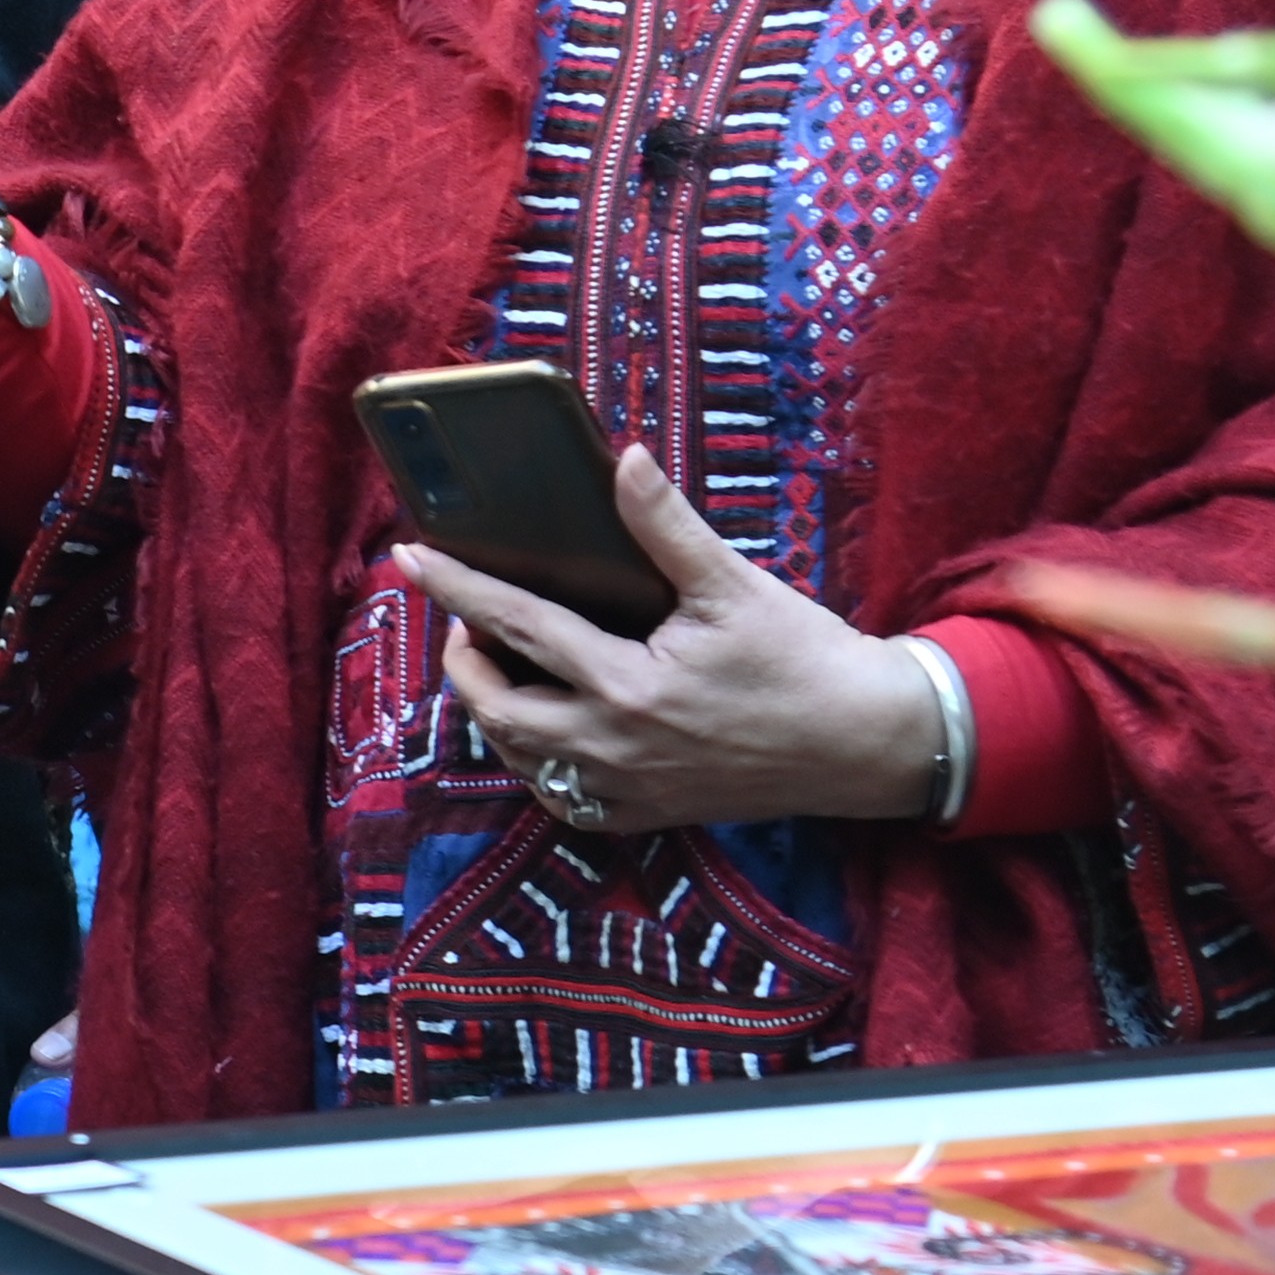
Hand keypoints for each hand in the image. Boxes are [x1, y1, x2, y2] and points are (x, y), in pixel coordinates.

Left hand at [401, 444, 946, 835]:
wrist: (862, 744)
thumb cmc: (803, 660)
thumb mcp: (733, 583)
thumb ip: (666, 524)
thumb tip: (623, 459)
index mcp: (628, 686)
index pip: (516, 626)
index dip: (456, 587)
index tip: (412, 556)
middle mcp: (614, 746)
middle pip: (496, 707)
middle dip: (465, 659)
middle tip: (470, 620)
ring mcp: (625, 789)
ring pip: (520, 755)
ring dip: (495, 709)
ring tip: (501, 662)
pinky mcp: (644, 814)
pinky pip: (560, 796)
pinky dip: (535, 759)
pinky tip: (546, 725)